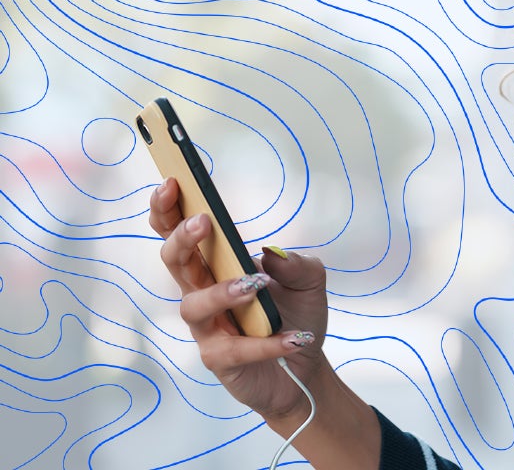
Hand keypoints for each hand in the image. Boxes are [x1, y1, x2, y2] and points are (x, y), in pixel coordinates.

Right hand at [149, 177, 327, 422]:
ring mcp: (208, 328)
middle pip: (175, 262)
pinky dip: (266, 343)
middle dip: (182, 240)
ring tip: (256, 284)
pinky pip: (235, 350)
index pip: (181, 234)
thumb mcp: (309, 282)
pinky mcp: (219, 360)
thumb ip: (298, 264)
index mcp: (217, 266)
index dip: (169, 210)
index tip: (173, 182)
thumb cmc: (295, 315)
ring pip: (194, 305)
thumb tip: (272, 254)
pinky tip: (294, 337)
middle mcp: (203, 293)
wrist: (304, 366)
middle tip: (203, 223)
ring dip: (223, 291)